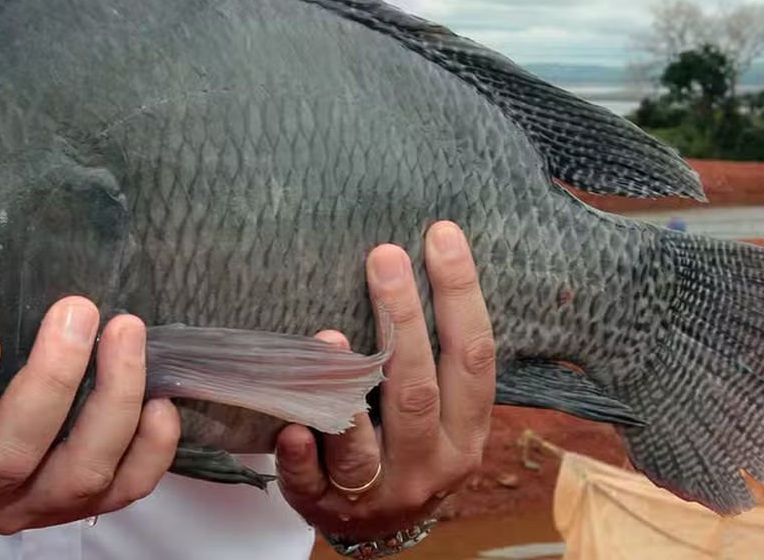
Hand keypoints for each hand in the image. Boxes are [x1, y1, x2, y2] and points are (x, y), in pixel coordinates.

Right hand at [0, 297, 181, 533]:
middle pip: (7, 456)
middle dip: (51, 382)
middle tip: (78, 310)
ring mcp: (23, 505)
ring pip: (76, 475)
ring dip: (112, 403)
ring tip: (127, 331)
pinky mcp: (76, 504)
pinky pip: (124, 492)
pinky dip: (150, 451)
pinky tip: (160, 398)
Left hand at [274, 221, 495, 540]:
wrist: (384, 529)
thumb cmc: (412, 446)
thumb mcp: (443, 411)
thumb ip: (435, 356)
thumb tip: (418, 256)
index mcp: (466, 430)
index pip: (473, 356)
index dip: (460, 294)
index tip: (441, 234)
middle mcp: (431, 463)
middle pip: (416, 391)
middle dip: (404, 320)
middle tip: (384, 255)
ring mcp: (379, 492)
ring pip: (364, 446)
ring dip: (345, 391)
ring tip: (329, 337)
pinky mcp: (326, 507)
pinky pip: (311, 482)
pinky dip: (300, 456)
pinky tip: (290, 427)